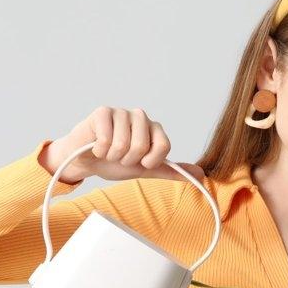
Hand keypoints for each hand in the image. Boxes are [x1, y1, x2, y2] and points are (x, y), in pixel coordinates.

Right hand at [42, 106, 204, 184]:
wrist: (86, 162)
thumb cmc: (115, 163)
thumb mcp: (146, 170)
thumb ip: (172, 171)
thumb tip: (202, 175)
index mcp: (154, 128)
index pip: (164, 146)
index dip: (150, 161)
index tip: (140, 163)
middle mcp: (140, 116)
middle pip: (142, 146)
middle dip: (128, 160)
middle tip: (120, 157)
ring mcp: (121, 112)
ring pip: (124, 143)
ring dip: (113, 156)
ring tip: (109, 152)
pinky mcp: (103, 112)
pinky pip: (107, 139)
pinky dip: (100, 150)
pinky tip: (97, 146)